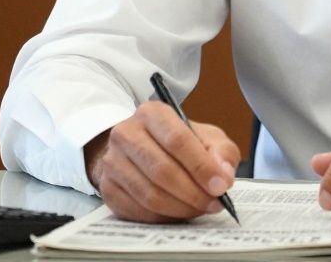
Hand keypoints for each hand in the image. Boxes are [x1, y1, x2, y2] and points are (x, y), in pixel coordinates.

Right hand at [84, 101, 240, 222]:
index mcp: (152, 113)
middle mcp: (126, 133)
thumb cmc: (178, 142)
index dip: (201, 166)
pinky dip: (163, 217)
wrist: (141, 148)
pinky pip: (138, 210)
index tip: (221, 186)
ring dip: (180, 207)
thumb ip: (221, 152)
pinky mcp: (108, 188)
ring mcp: (112, 162)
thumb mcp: (206, 137)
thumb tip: (223, 176)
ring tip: (200, 208)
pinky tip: (179, 213)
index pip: (177, 140)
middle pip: (161, 170)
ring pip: (149, 194)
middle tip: (214, 203)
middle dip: (193, 192)